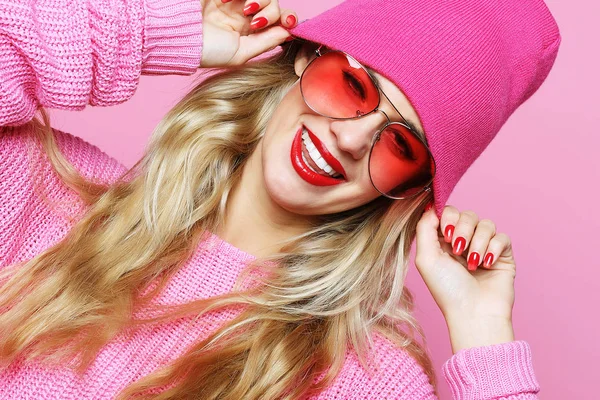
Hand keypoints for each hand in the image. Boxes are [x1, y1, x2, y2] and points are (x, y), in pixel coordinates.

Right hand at [200, 0, 298, 67]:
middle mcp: (245, 15)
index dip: (288, 20)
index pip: (278, 22)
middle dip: (271, 13)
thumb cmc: (206, 50)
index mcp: (250, 33)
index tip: (290, 23)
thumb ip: (267, 42)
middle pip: (274, 5)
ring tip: (245, 8)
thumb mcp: (241, 53)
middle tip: (255, 22)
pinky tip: (225, 0)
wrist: (179, 34)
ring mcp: (235, 0)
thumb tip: (290, 32)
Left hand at [415, 205, 516, 350]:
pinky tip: (487, 265)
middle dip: (462, 229)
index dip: (448, 216)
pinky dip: (493, 248)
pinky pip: (502, 237)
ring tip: (473, 263)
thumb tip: (431, 206)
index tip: (445, 232)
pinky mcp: (502, 255)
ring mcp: (484, 247)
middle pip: (467, 214)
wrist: (474, 313)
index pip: (448, 212)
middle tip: (457, 250)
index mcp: (443, 241)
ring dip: (477, 242)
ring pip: (486, 223)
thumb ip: (425, 228)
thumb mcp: (426, 258)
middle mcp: (463, 242)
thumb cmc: (447, 290)